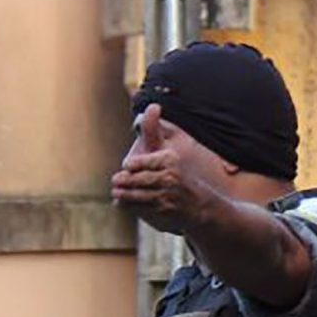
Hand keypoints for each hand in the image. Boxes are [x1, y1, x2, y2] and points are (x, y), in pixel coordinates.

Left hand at [111, 105, 216, 234]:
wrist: (200, 204)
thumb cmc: (179, 172)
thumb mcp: (168, 149)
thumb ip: (155, 128)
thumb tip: (153, 106)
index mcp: (170, 159)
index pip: (138, 162)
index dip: (131, 165)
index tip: (127, 166)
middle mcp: (170, 176)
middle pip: (136, 178)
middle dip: (124, 181)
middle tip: (116, 180)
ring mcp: (167, 194)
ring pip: (136, 193)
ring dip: (123, 193)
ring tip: (117, 192)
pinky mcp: (164, 210)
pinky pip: (139, 207)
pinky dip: (129, 206)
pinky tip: (124, 203)